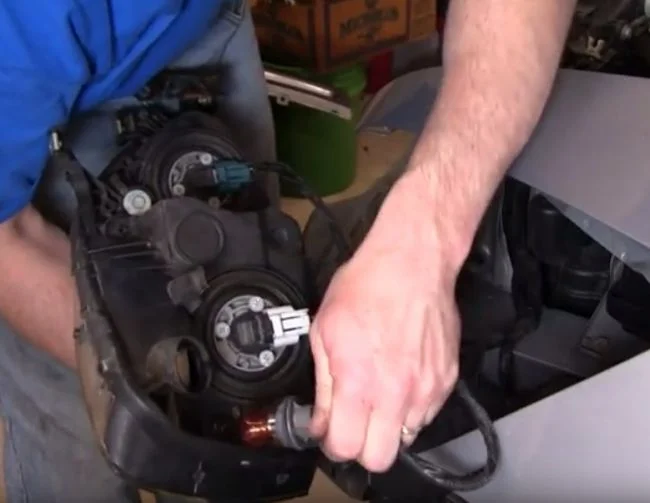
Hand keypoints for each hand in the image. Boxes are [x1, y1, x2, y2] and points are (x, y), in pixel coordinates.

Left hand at [309, 169, 463, 472]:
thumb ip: (324, 385)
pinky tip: (401, 378)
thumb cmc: (367, 287)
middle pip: (380, 459)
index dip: (333, 444)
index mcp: (358, 383)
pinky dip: (412, 405)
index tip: (330, 432)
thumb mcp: (325, 332)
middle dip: (363, 447)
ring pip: (406, 437)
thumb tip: (321, 420)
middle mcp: (395, 394)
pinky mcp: (446, 380)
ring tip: (380, 392)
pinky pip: (427, 413)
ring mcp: (426, 389)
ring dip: (389, 425)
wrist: (411, 263)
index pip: (345, 448)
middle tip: (354, 423)